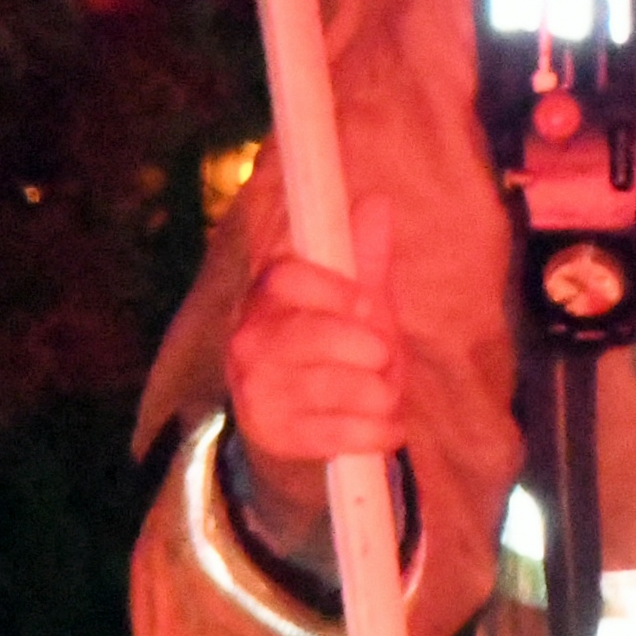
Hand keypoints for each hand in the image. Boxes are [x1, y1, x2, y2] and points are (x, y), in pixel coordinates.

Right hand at [224, 197, 406, 552]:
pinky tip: (387, 427)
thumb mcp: (352, 298)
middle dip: (370, 349)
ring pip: (337, 386)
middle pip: (313, 336)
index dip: (333, 290)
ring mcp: (256, 390)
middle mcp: (248, 341)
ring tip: (386, 393)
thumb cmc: (334, 345)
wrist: (299, 421)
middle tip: (384, 357)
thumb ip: (364, 254)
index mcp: (266, 296)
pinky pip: (340, 432)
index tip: (368, 305)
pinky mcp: (272, 435)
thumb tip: (376, 200)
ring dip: (382, 392)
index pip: (284, 278)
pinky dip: (378, 431)